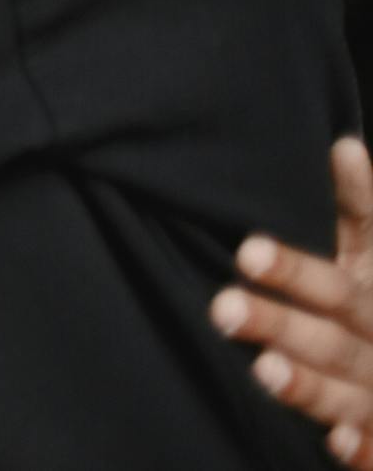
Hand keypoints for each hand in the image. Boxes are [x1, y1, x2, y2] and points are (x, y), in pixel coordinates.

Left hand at [212, 137, 372, 467]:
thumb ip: (359, 209)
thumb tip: (344, 144)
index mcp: (371, 294)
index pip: (334, 277)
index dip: (295, 266)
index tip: (247, 249)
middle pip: (332, 331)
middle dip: (283, 321)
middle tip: (225, 306)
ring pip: (347, 389)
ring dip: (310, 384)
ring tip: (266, 369)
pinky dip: (362, 448)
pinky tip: (336, 442)